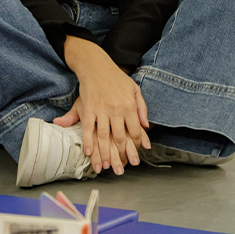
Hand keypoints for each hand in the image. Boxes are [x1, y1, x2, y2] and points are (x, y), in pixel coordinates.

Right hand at [54, 36, 149, 174]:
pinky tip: (89, 153)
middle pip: (120, 138)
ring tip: (107, 166)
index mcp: (129, 106)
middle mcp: (116, 110)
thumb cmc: (117, 78)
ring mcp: (101, 110)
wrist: (96, 66)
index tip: (137, 154)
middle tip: (124, 168)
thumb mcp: (135, 90)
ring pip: (104, 137)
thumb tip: (146, 126)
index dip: (138, 144)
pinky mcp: (88, 109)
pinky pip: (88, 128)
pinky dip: (88, 141)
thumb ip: (142, 108)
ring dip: (105, 154)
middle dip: (123, 155)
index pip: (136, 131)